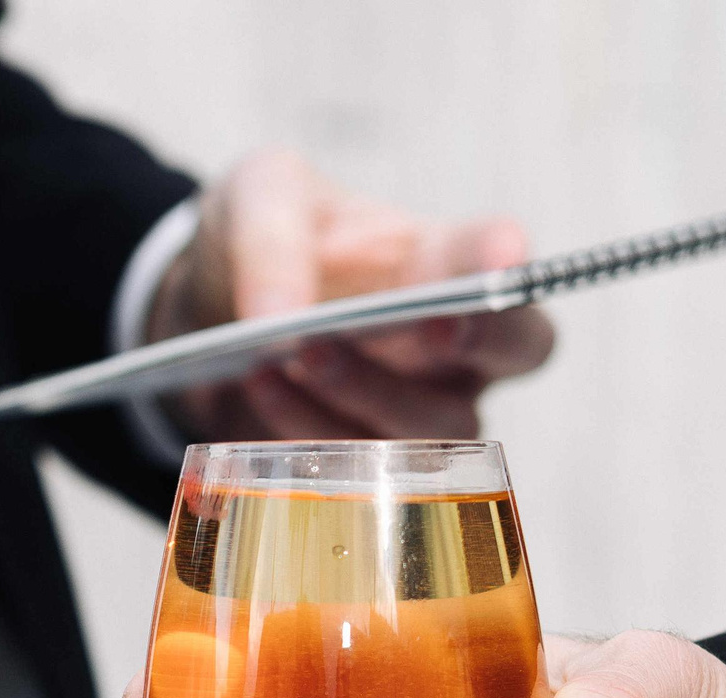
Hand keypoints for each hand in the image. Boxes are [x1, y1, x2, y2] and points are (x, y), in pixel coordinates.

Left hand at [148, 148, 556, 440]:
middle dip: (461, 343)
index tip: (506, 256)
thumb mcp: (258, 200)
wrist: (214, 314)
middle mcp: (451, 348)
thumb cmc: (268, 245)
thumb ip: (270, 241)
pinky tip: (262, 386)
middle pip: (509, 358)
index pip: (501, 269)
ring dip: (362, 392)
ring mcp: (416, 416)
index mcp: (441, 264)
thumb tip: (276, 317)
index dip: (511, 268)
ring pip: (428, 429)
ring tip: (294, 352)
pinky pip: (359, 468)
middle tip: (423, 322)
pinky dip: (306, 426)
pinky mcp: (364, 469)